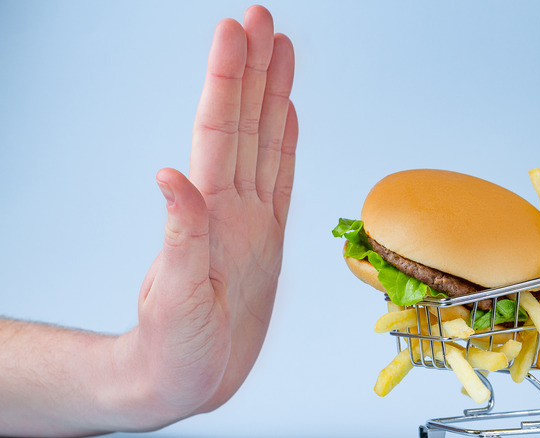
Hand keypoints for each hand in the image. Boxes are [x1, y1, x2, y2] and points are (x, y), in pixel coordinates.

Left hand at [114, 5, 296, 426]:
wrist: (186, 379)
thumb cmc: (174, 347)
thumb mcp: (174, 299)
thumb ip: (179, 237)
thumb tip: (171, 179)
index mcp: (214, 215)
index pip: (221, 131)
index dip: (230, 80)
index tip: (237, 33)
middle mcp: (232, 207)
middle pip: (244, 122)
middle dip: (253, 68)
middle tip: (262, 20)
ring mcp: (250, 220)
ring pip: (263, 142)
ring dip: (271, 95)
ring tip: (279, 53)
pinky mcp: (265, 239)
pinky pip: (278, 180)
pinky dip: (284, 144)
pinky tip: (285, 118)